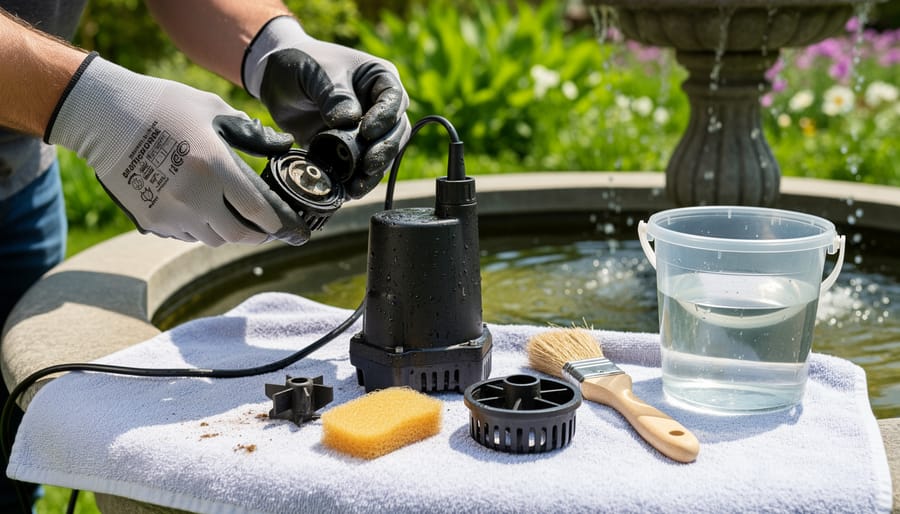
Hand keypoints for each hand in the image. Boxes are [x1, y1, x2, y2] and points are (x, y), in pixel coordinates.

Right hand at [46, 54, 308, 246]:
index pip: (258, 209)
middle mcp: (195, 196)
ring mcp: (170, 212)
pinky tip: (200, 210)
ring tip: (234, 216)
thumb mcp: (212, 109)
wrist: (101, 115)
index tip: (292, 228)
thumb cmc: (163, 106)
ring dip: (227, 230)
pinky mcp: (150, 220)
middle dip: (257, 234)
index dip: (279, 222)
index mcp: (215, 167)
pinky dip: (199, 227)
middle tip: (266, 229)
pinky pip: (185, 234)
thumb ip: (251, 133)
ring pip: (211, 238)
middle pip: (238, 234)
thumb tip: (282, 145)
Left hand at [243, 16, 409, 198]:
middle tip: (368, 164)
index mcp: (379, 79)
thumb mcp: (318, 72)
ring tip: (358, 185)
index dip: (385, 118)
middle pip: (396, 132)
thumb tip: (349, 121)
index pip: (394, 100)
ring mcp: (367, 130)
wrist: (277, 79)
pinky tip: (349, 189)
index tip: (367, 132)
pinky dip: (356, 180)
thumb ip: (334, 95)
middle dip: (384, 150)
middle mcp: (380, 106)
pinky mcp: (350, 149)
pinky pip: (361, 168)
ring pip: (384, 154)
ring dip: (374, 172)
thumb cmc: (303, 64)